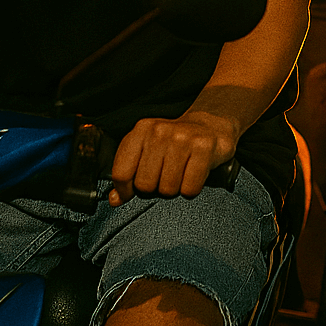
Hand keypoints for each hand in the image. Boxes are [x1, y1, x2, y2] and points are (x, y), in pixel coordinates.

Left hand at [109, 110, 237, 205]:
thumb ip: (128, 173)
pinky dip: (191, 189)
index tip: (131, 192)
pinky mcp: (204, 148)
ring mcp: (183, 139)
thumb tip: (115, 199)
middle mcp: (160, 132)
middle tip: (164, 178)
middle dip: (155, 189)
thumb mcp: (147, 150)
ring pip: (168, 189)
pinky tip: (193, 175)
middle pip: (145, 185)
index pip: (121, 172)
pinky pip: (189, 189)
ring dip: (174, 189)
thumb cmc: (175, 142)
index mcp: (141, 130)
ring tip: (180, 174)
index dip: (125, 190)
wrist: (210, 125)